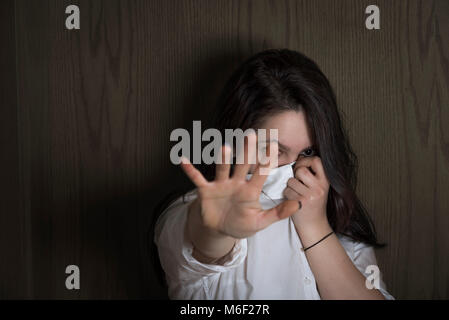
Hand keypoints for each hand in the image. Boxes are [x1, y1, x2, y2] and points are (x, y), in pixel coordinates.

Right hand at [179, 134, 299, 238]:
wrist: (221, 230)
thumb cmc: (242, 224)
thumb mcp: (261, 222)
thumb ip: (278, 213)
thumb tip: (298, 204)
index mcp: (250, 191)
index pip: (261, 173)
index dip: (267, 161)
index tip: (273, 146)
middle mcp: (236, 183)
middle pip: (242, 165)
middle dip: (246, 152)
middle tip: (251, 136)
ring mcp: (221, 185)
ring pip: (222, 169)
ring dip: (222, 160)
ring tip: (224, 148)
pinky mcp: (206, 191)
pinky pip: (197, 179)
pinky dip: (190, 170)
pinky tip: (184, 160)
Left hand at [283, 155, 329, 229]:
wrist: (314, 224)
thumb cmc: (313, 202)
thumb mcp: (319, 186)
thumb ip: (313, 173)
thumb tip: (299, 157)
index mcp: (326, 181)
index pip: (317, 161)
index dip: (306, 161)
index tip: (302, 166)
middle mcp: (320, 188)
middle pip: (301, 170)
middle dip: (296, 174)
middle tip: (297, 180)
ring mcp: (310, 196)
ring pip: (291, 180)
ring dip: (290, 185)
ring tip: (296, 192)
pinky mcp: (300, 203)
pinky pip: (287, 190)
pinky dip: (287, 193)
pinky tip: (293, 199)